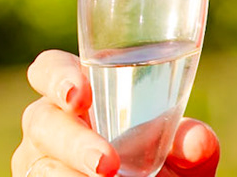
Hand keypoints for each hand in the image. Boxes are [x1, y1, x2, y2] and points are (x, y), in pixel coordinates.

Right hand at [14, 51, 218, 176]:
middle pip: (41, 120)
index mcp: (77, 96)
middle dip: (72, 141)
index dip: (56, 77)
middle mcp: (50, 124)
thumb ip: (191, 145)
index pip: (50, 70)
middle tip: (105, 164)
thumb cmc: (163, 170)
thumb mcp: (183, 160)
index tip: (79, 94)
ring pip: (39, 163)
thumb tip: (197, 139)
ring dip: (66, 174)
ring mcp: (41, 160)